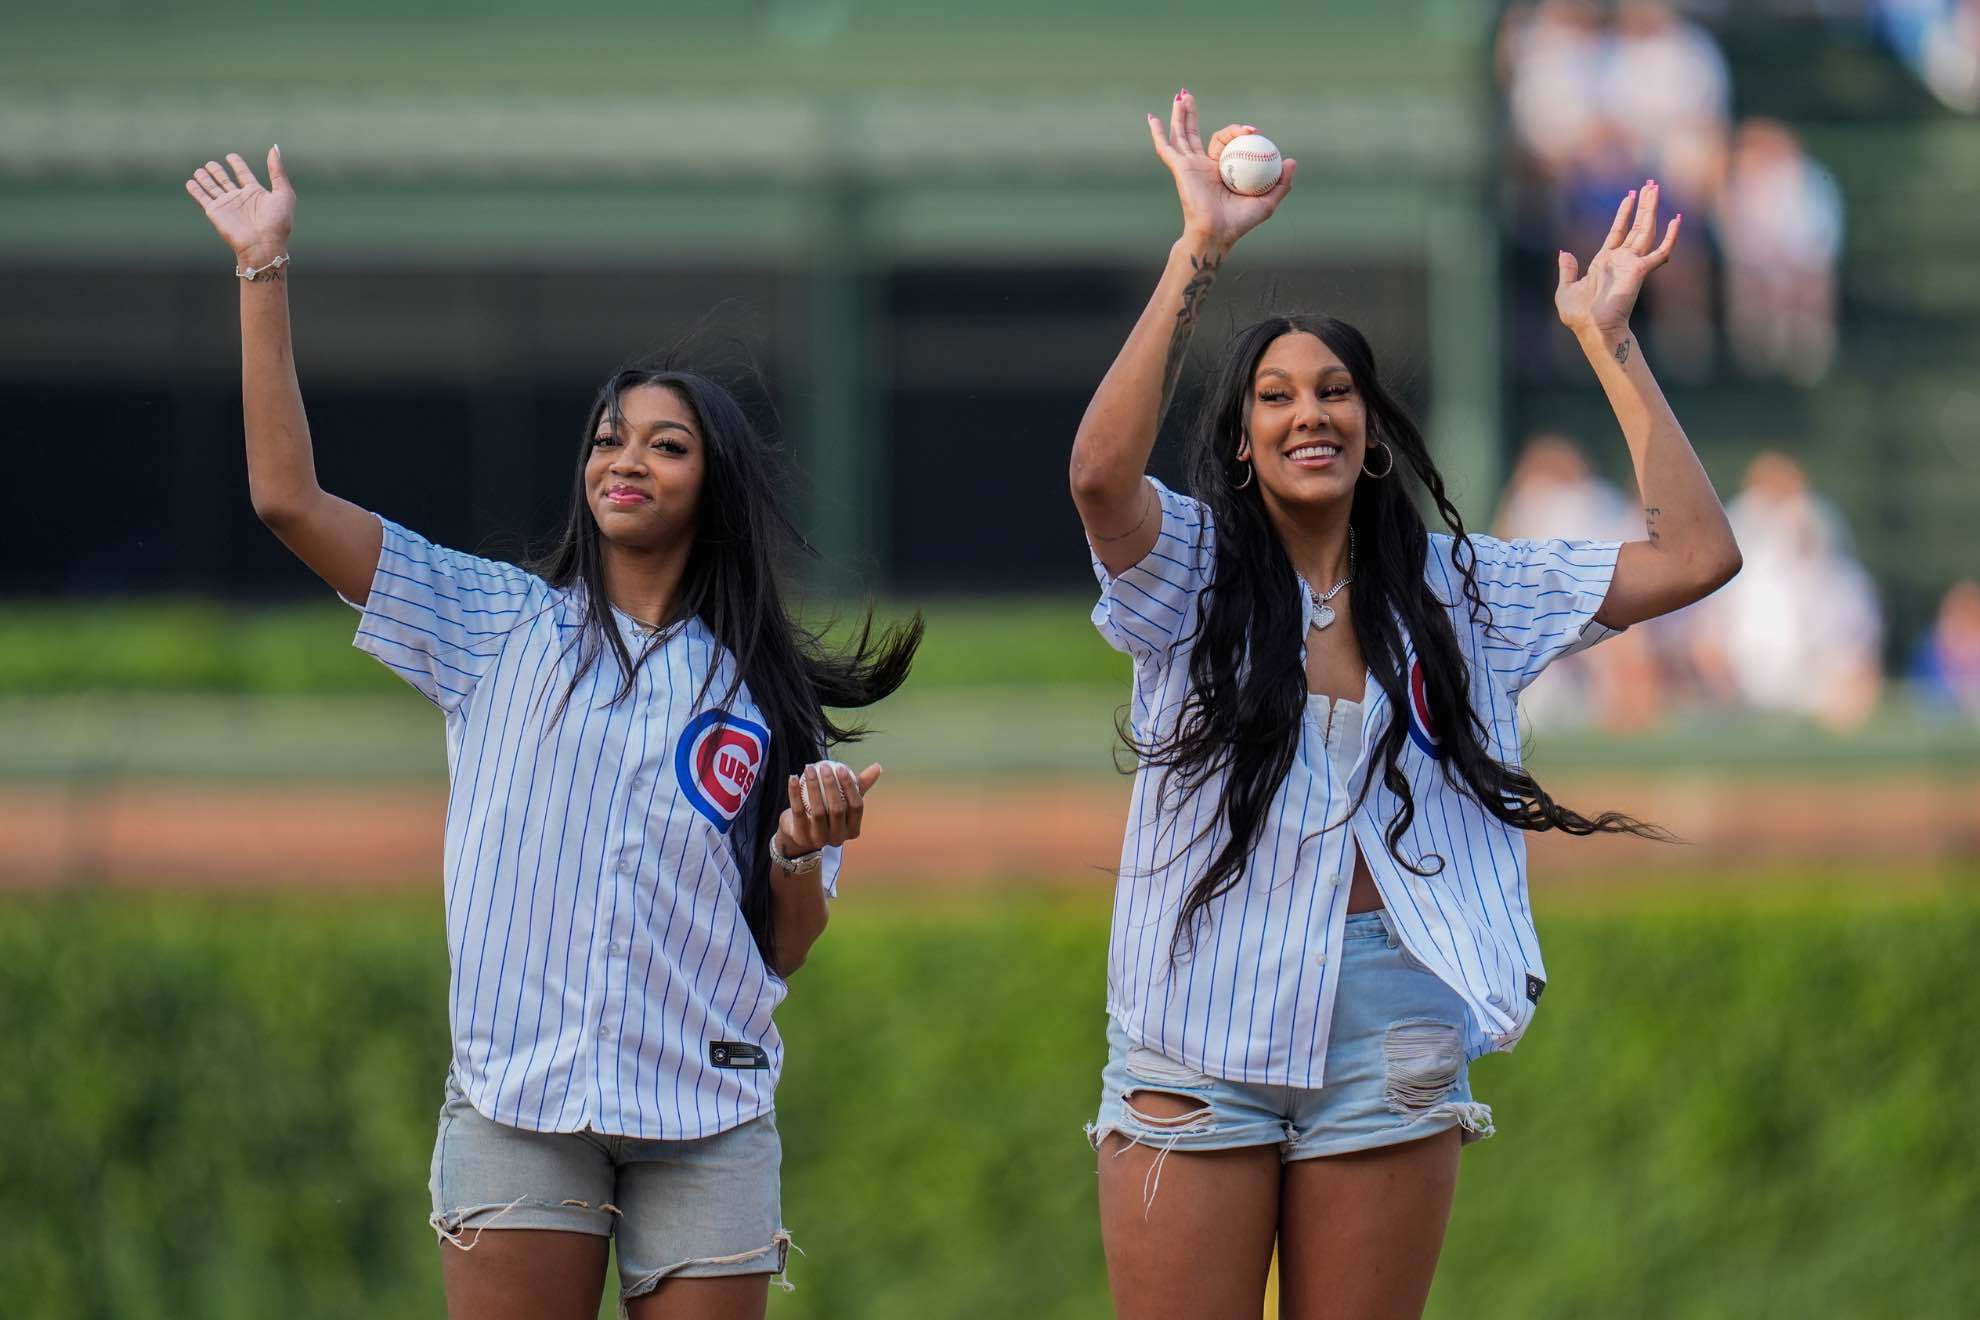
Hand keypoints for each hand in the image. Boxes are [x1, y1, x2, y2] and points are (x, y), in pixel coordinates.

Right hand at [184, 146, 294, 266]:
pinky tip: (190, 182)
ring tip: (199, 170)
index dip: (238, 165)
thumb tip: (274, 147)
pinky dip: (195, 190)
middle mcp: (240, 198)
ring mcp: (226, 205)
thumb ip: (277, 170)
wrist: (263, 244)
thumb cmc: (277, 222)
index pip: (244, 174)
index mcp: (256, 193)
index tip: (231, 156)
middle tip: (211, 163)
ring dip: (205, 179)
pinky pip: (202, 198)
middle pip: (225, 181)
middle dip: (218, 172)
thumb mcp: (283, 193)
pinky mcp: (214, 212)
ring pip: (212, 187)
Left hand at [776, 761, 882, 858]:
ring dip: (813, 787)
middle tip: (824, 767)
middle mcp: (838, 838)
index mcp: (853, 830)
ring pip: (818, 811)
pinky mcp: (801, 836)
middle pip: (837, 809)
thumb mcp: (844, 800)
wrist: (799, 831)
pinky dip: (794, 793)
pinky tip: (793, 777)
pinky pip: (798, 811)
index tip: (841, 768)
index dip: (850, 786)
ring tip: (810, 769)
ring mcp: (819, 839)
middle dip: (831, 785)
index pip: (856, 807)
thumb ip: (858, 785)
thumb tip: (877, 767)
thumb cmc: (827, 811)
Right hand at [1145, 89, 1295, 251]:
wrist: (1217, 232)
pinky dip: (1158, 132)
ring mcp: (1189, 166)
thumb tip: (1291, 161)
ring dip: (1181, 114)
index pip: (1226, 141)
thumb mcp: (1268, 202)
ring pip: (1182, 134)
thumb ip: (1281, 183)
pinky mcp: (1180, 168)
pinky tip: (1151, 117)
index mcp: (1220, 170)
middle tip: (1192, 96)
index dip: (1238, 131)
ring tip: (1181, 95)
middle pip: (1196, 133)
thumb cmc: (1239, 222)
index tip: (1253, 131)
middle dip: (1194, 114)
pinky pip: (1166, 147)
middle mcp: (1202, 166)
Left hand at [1555, 180, 1680, 339]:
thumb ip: (1567, 270)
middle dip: (1643, 206)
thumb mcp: (1566, 289)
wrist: (1591, 328)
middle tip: (1650, 185)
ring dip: (1651, 210)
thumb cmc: (1578, 315)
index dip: (1623, 214)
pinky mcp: (1640, 270)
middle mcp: (1621, 260)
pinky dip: (1670, 236)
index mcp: (1604, 261)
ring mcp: (1632, 264)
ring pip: (1646, 231)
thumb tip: (1564, 253)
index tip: (1629, 196)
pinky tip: (1676, 219)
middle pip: (1636, 227)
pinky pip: (1660, 251)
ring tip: (1655, 189)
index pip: (1617, 231)